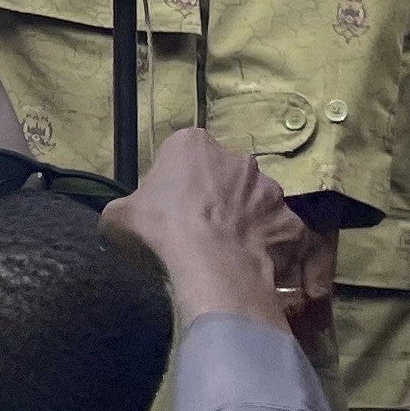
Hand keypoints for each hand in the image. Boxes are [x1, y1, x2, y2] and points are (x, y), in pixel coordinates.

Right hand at [103, 126, 335, 345]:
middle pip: (226, 173)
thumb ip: (125, 208)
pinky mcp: (290, 221)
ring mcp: (270, 189)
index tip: (170, 206)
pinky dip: (270, 247)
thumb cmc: (160, 229)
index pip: (185, 153)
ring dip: (246, 219)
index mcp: (193, 145)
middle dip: (217, 195)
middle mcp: (238, 158)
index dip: (176, 180)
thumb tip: (124, 216)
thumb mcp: (118, 216)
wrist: (209, 264)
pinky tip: (254, 265)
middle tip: (200, 228)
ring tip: (228, 250)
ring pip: (257, 201)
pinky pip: (279, 233)